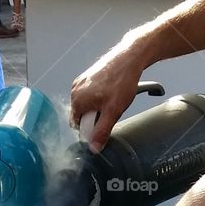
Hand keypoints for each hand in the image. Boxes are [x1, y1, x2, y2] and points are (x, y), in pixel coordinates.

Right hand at [70, 37, 149, 152]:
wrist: (129, 57)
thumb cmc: (121, 80)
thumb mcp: (113, 112)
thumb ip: (102, 132)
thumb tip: (94, 148)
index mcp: (77, 100)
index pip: (76, 126)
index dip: (90, 129)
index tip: (102, 124)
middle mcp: (75, 90)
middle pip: (82, 115)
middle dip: (95, 117)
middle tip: (110, 110)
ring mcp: (81, 82)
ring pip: (88, 105)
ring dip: (98, 107)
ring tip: (112, 100)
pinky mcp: (88, 76)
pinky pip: (91, 94)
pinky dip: (100, 97)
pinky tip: (111, 93)